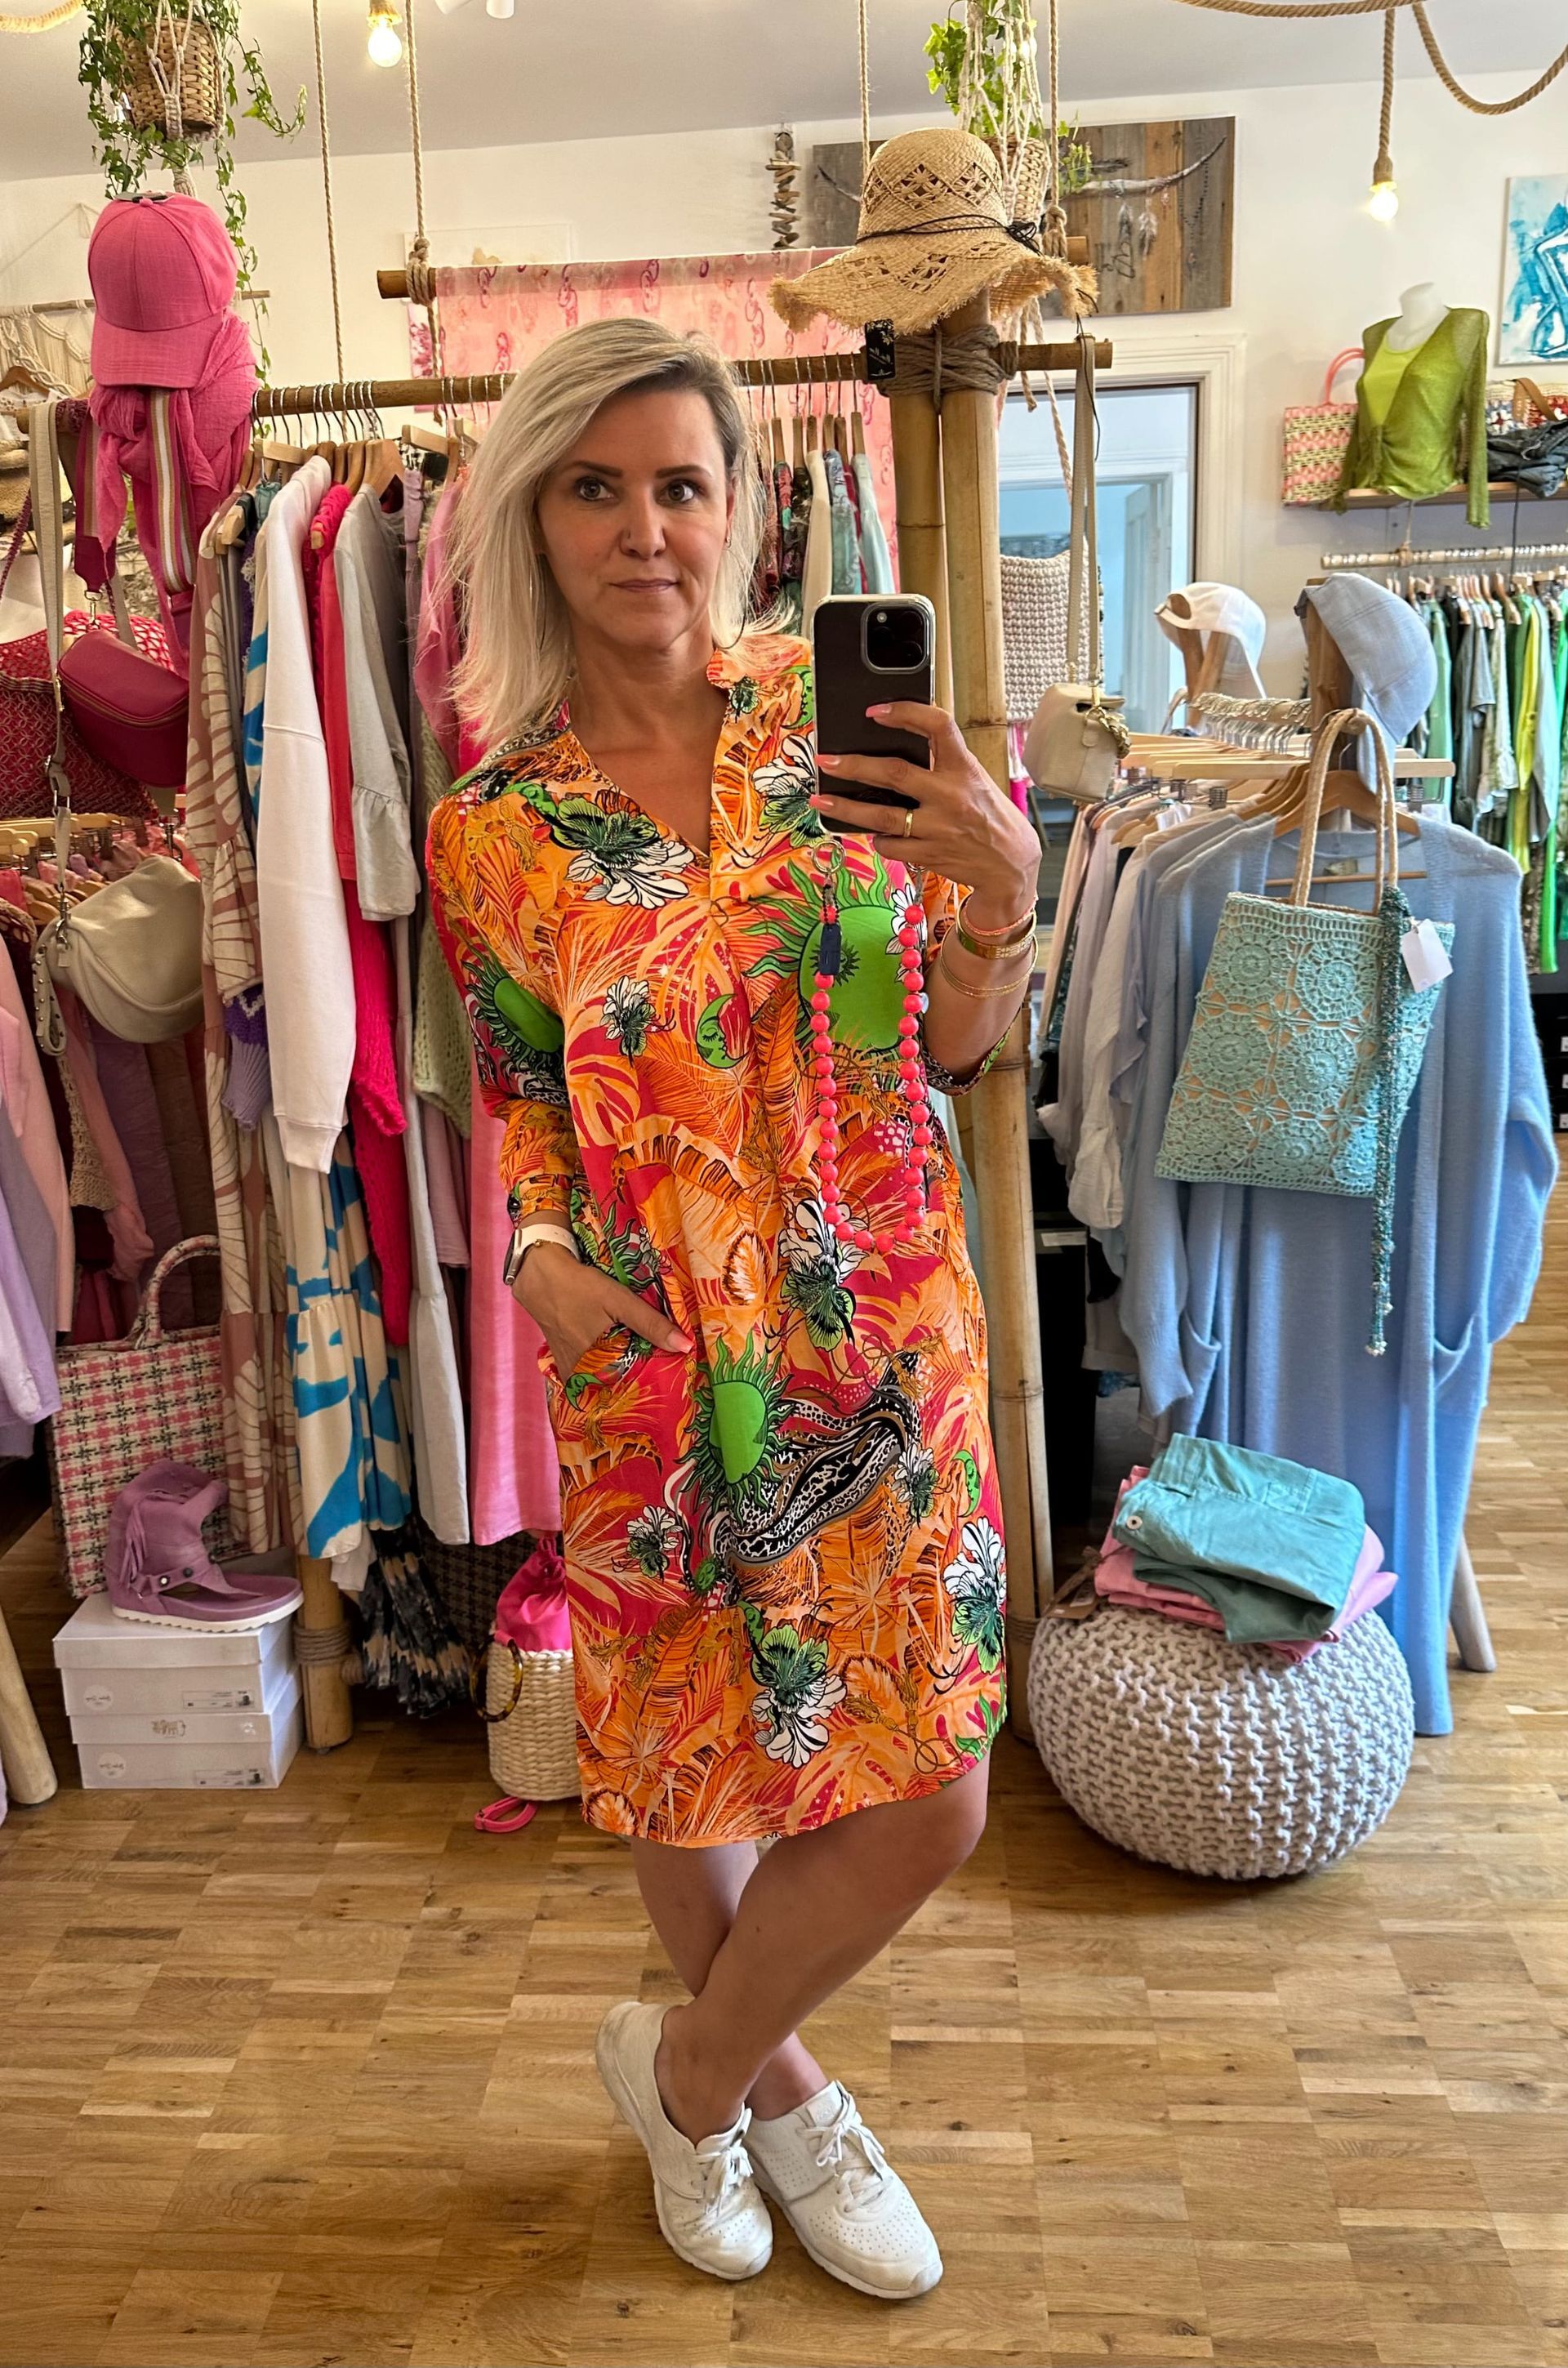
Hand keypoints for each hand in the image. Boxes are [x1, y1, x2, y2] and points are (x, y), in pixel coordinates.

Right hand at [512, 1243, 691, 1378]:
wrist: (540, 1276)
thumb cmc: (580, 1287)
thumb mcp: (620, 1301)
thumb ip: (651, 1324)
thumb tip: (685, 1346)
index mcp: (597, 1364)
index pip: (633, 1384)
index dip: (652, 1376)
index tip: (671, 1371)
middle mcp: (581, 1373)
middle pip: (617, 1384)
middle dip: (636, 1375)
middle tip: (658, 1363)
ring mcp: (569, 1370)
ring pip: (602, 1380)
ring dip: (619, 1372)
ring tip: (638, 1360)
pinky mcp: (562, 1361)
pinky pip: (587, 1374)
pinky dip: (601, 1368)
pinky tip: (611, 1356)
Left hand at [811, 702, 1038, 919]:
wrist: (1011, 864)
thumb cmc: (989, 816)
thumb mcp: (975, 780)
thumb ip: (942, 766)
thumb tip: (892, 754)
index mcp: (965, 768)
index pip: (937, 727)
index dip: (906, 712)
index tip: (876, 711)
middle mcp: (951, 796)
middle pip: (894, 774)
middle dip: (854, 766)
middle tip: (826, 761)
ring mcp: (938, 828)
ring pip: (881, 817)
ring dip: (846, 809)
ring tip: (821, 802)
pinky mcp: (929, 854)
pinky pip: (890, 845)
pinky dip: (877, 838)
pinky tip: (872, 833)